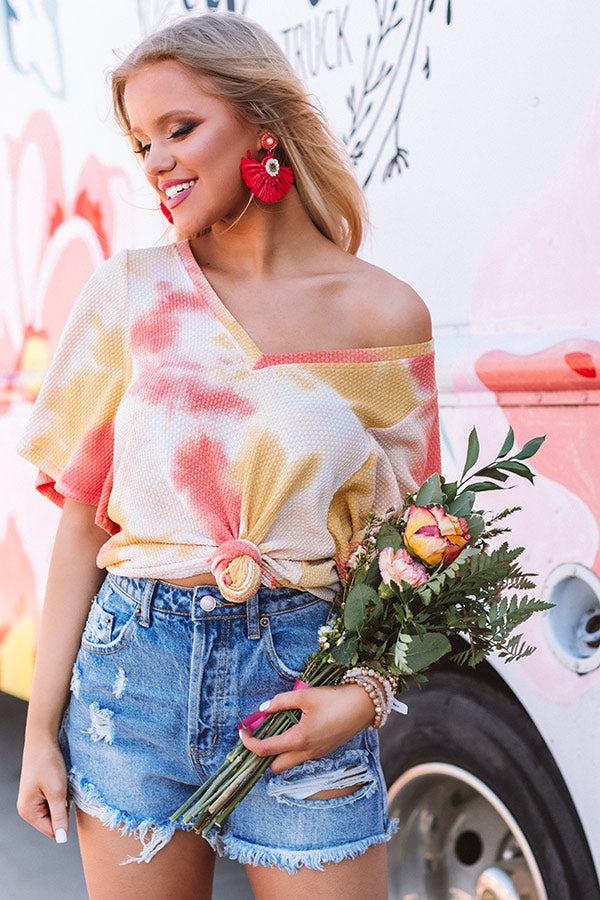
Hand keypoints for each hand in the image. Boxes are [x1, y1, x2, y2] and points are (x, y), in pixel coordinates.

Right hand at [17, 735, 68, 841]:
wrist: (43, 740)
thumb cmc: (48, 764)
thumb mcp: (57, 792)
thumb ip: (60, 817)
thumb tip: (61, 839)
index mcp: (28, 812)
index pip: (52, 830)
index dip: (64, 818)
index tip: (65, 799)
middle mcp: (27, 809)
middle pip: (53, 821)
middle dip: (63, 808)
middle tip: (62, 789)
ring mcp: (32, 800)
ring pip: (55, 810)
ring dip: (62, 799)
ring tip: (60, 783)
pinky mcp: (38, 792)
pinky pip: (53, 800)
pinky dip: (60, 793)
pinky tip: (58, 780)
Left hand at [238, 683, 374, 773]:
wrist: (364, 706)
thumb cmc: (335, 699)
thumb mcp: (305, 696)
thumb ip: (280, 702)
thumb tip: (262, 709)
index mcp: (299, 740)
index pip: (264, 749)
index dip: (248, 742)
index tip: (242, 731)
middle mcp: (306, 753)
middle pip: (274, 766)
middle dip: (263, 755)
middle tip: (260, 734)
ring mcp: (316, 754)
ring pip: (288, 763)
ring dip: (278, 752)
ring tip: (277, 729)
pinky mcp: (324, 750)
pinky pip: (301, 756)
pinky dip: (292, 747)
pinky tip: (295, 727)